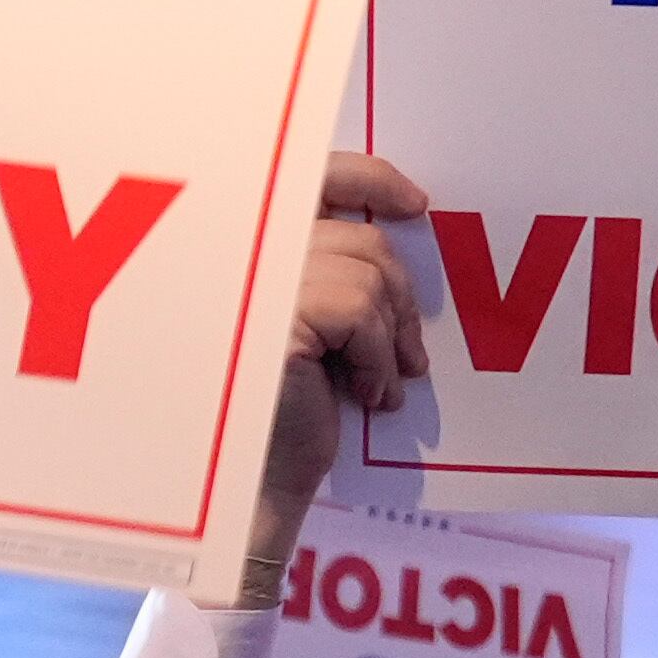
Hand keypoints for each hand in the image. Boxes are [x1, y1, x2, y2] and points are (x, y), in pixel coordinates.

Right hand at [251, 153, 431, 595]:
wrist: (255, 483)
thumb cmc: (283, 411)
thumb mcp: (318, 323)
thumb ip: (337, 270)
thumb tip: (402, 233)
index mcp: (250, 242)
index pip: (314, 175)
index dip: (370, 179)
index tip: (414, 205)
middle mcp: (242, 251)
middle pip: (359, 238)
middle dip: (399, 295)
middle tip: (407, 351)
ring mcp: (253, 279)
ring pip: (367, 278)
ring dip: (389, 340)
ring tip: (377, 384)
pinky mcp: (272, 316)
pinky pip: (360, 313)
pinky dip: (377, 359)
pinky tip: (364, 395)